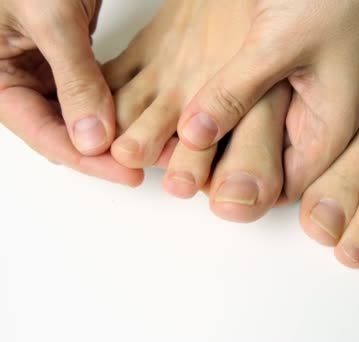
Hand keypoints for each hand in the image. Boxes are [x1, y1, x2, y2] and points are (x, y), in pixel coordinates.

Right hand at [0, 0, 142, 185]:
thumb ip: (72, 79)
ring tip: (163, 145)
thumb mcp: (49, 17)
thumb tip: (93, 140)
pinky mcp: (70, 56)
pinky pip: (96, 89)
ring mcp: (45, 69)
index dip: (86, 158)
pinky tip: (151, 114)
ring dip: (122, 130)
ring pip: (85, 114)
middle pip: (66, 131)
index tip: (128, 172)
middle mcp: (18, 79)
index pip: (42, 133)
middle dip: (111, 151)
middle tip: (156, 163)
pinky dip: (122, 102)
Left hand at [178, 0, 358, 200]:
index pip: (285, 189)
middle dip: (219, 172)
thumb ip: (235, 91)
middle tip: (177, 171)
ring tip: (167, 144)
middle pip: (259, 169)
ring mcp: (286, 100)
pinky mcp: (265, 77)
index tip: (201, 189)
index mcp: (326, 128)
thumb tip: (195, 136)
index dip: (245, 195)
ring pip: (240, 141)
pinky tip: (175, 110)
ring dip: (206, 143)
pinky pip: (231, 107)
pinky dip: (204, 110)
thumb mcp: (279, 45)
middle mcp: (306, 120)